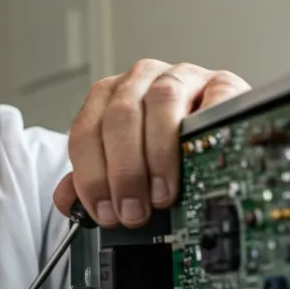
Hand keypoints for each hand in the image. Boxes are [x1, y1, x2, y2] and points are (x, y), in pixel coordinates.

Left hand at [54, 60, 249, 227]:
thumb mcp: (123, 161)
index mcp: (109, 96)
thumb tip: (67, 202)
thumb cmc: (163, 146)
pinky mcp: (222, 82)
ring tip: (163, 195)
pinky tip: (198, 160)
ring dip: (158, 154)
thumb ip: (94, 179)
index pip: (85, 131)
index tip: (104, 211)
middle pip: (121, 116)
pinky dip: (203, 128)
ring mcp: (183, 77)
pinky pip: (212, 98)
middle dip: (123, 171)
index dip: (91, 176)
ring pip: (162, 101)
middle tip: (134, 211)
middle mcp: (142, 80)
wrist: (214, 125)